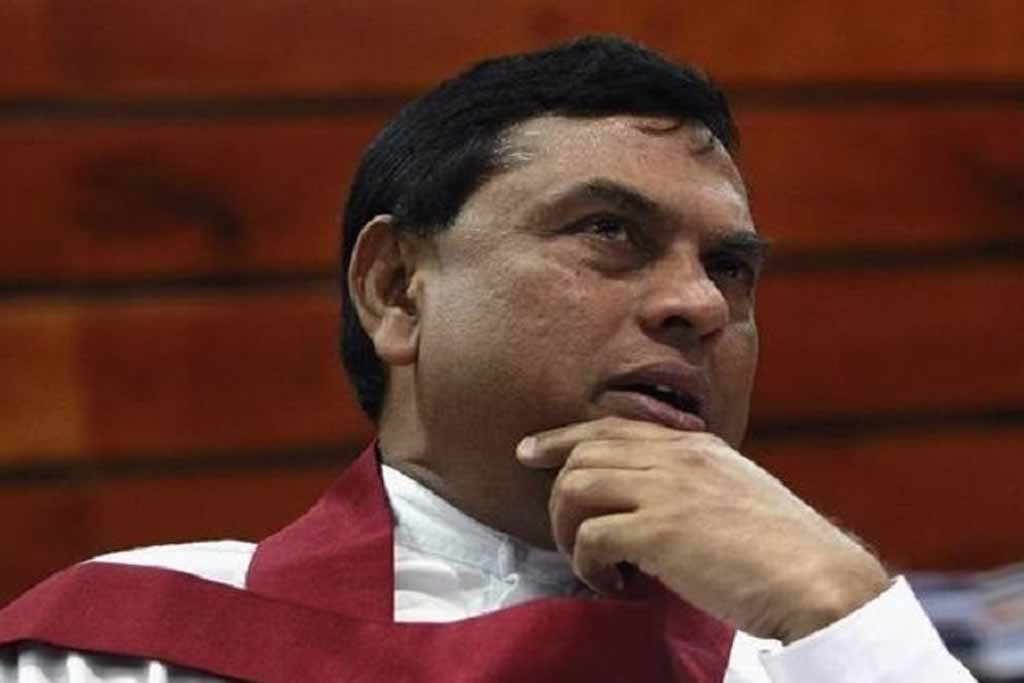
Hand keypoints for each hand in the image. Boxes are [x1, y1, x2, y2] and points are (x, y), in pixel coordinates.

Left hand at [516, 417, 889, 642]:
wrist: (819, 577)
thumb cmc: (783, 548)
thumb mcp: (736, 491)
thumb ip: (693, 483)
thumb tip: (651, 501)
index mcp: (695, 445)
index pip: (611, 427)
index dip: (562, 438)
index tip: (530, 452)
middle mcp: (677, 457)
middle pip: (583, 453)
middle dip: (557, 493)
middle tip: (562, 532)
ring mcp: (667, 490)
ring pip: (576, 488)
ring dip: (567, 530)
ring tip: (589, 562)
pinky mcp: (660, 532)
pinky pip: (591, 538)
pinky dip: (587, 564)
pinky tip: (611, 583)